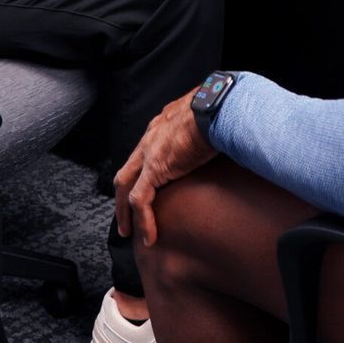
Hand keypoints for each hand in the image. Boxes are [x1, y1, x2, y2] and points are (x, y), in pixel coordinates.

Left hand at [114, 92, 216, 245]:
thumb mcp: (206, 121)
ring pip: (125, 187)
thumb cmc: (219, 109)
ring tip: (129, 232)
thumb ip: (205, 132)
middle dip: (122, 196)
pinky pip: (140, 200)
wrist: (216, 106)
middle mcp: (149, 138)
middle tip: (125, 217)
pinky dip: (142, 220)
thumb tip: (221, 140)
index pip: (143, 154)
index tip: (144, 192)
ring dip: (125, 212)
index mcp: (161, 126)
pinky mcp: (154, 168)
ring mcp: (149, 153)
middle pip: (126, 172)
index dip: (140, 175)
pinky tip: (149, 236)